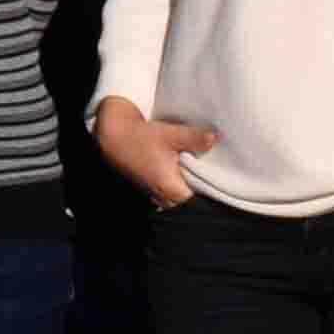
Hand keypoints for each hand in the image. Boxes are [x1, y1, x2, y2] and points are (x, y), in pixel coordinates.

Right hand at [91, 99, 209, 209]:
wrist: (113, 138)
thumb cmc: (140, 138)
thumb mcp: (170, 135)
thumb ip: (195, 138)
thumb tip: (215, 139)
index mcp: (173, 190)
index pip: (203, 197)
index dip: (212, 183)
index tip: (220, 170)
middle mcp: (166, 199)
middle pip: (193, 198)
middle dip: (201, 182)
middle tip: (209, 164)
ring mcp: (158, 197)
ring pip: (183, 196)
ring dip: (189, 182)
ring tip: (194, 165)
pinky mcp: (153, 191)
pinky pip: (173, 193)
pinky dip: (179, 182)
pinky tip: (180, 167)